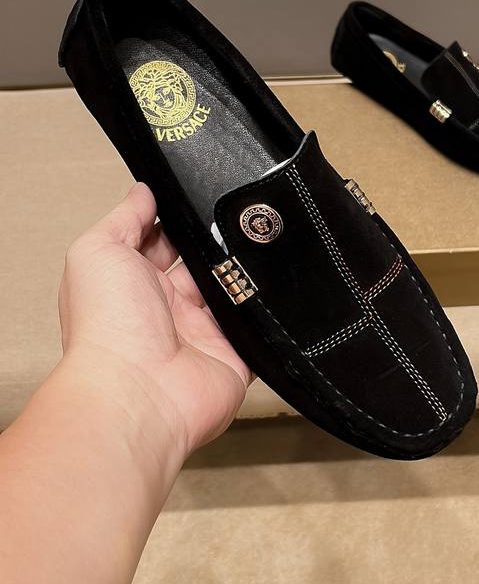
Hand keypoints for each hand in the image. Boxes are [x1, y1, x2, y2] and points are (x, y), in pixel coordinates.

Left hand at [58, 182, 250, 458]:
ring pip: (233, 291)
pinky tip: (275, 283)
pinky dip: (265, 310)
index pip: (163, 243)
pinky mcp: (234, 355)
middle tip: (234, 219)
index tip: (201, 195)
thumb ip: (125, 218)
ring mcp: (202, 333)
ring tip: (256, 243)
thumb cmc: (106, 325)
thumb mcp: (98, 251)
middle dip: (217, 244)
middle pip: (202, 265)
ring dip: (242, 272)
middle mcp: (168, 309)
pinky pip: (256, 327)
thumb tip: (144, 191)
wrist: (139, 392)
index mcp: (134, 283)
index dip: (179, 221)